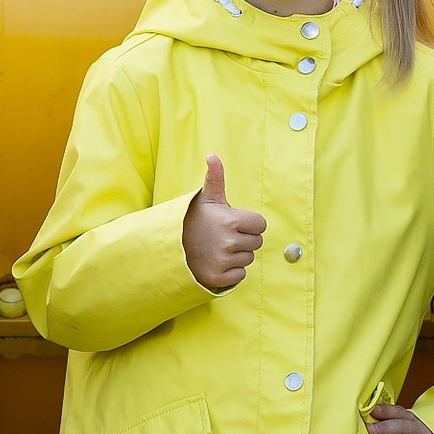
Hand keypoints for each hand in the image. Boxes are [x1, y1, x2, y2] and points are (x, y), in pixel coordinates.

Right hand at [182, 154, 265, 291]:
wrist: (172, 246)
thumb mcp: (207, 198)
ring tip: (219, 248)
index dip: (249, 224)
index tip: (234, 223)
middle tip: (224, 236)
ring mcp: (222, 261)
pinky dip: (231, 271)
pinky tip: (217, 262)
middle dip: (244, 239)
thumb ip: (215, 177)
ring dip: (237, 255)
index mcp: (230, 220)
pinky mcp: (218, 278)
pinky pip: (240, 275)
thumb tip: (212, 155)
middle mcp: (228, 242)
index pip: (261, 225)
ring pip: (248, 259)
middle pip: (257, 243)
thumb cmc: (194, 219)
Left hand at [365, 401, 433, 433]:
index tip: (371, 409)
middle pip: (404, 427)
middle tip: (370, 428)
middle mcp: (426, 431)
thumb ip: (403, 425)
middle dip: (386, 427)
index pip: (400, 413)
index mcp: (419, 420)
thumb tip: (374, 424)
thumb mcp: (422, 426)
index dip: (386, 411)